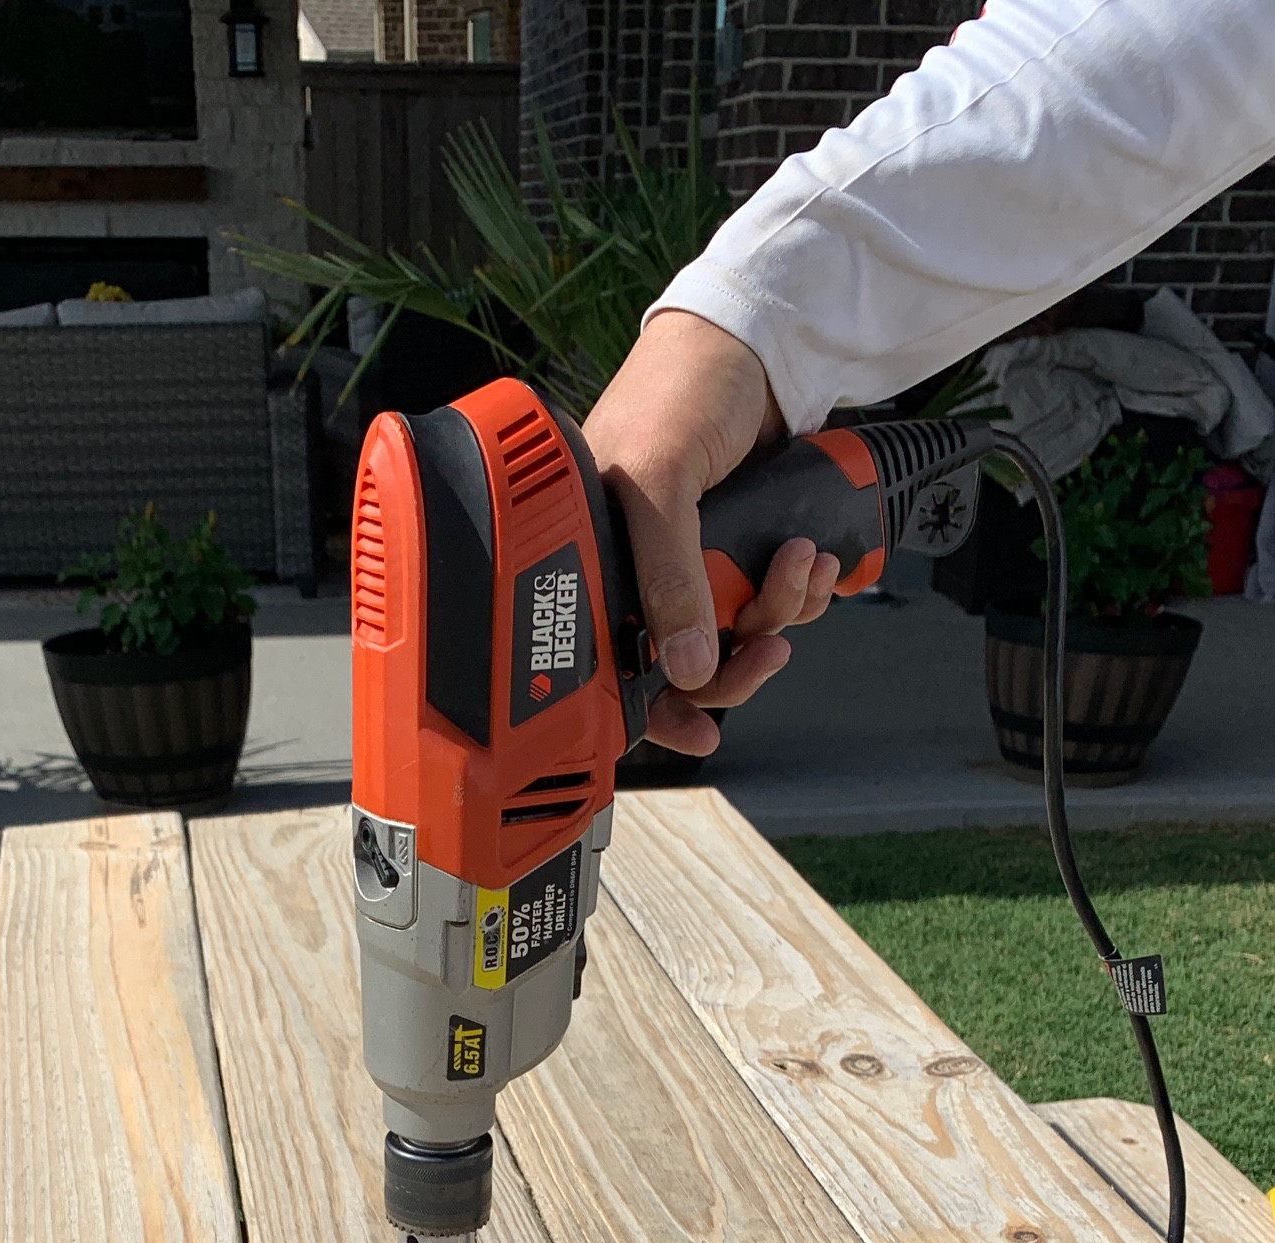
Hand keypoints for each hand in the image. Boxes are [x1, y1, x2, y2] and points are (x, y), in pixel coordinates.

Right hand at [583, 309, 840, 753]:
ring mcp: (697, 564)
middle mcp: (643, 572)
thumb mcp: (659, 478)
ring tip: (800, 564)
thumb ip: (668, 573)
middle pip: (689, 664)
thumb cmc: (679, 388)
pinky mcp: (745, 550)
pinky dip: (803, 592)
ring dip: (782, 613)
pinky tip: (813, 558)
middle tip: (770, 645)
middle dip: (741, 658)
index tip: (700, 734)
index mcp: (596, 562)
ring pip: (740, 634)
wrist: (753, 340)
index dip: (657, 710)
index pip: (614, 665)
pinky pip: (776, 602)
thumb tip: (684, 666)